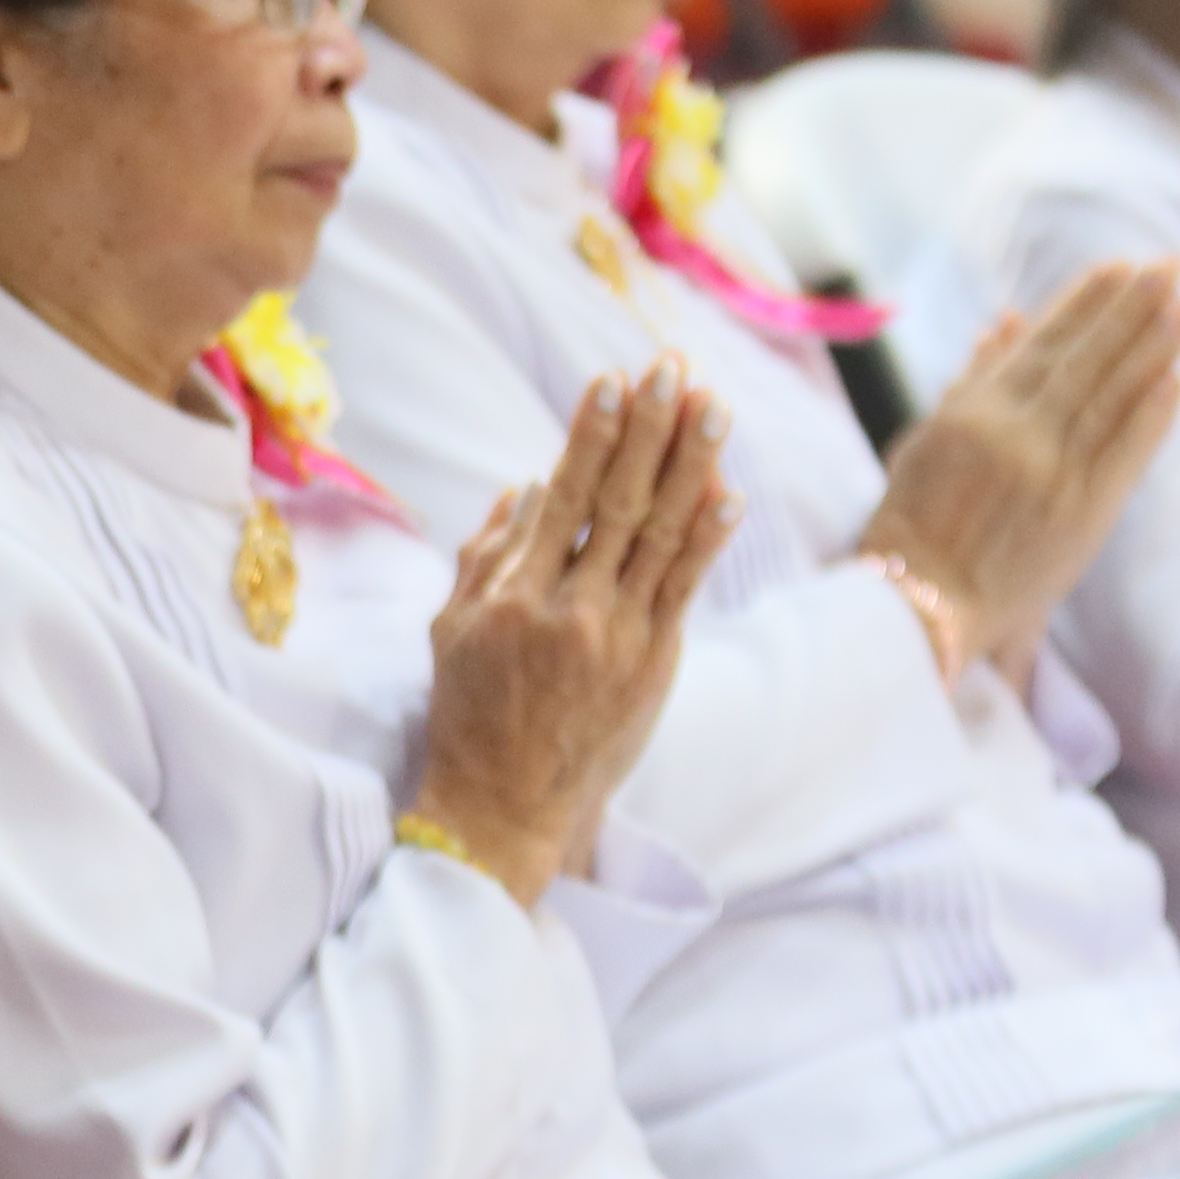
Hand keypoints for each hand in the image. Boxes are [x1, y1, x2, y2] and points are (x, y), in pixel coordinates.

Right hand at [413, 366, 735, 896]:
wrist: (507, 808)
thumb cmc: (469, 714)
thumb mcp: (451, 631)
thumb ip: (486, 555)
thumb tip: (526, 486)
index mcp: (510, 597)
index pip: (561, 498)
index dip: (590, 436)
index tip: (611, 381)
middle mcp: (567, 612)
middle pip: (618, 503)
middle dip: (649, 430)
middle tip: (672, 370)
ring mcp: (616, 639)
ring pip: (660, 535)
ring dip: (690, 465)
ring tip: (712, 408)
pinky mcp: (653, 665)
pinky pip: (685, 588)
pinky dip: (707, 538)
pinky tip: (728, 493)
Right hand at [850, 261, 1179, 675]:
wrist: (915, 607)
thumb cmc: (911, 527)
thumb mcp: (925, 441)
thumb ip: (972, 380)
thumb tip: (1008, 319)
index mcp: (973, 411)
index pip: (1043, 343)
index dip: (1085, 303)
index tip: (1119, 268)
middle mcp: (1015, 433)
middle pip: (1087, 358)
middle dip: (1132, 308)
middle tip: (1171, 267)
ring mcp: (1052, 472)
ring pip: (1113, 396)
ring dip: (1155, 348)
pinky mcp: (1081, 515)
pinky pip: (1125, 455)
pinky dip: (1152, 417)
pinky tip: (1178, 380)